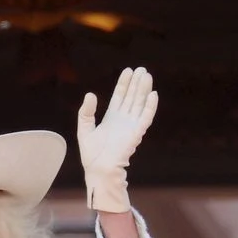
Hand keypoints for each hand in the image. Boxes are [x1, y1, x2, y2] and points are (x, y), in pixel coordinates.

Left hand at [76, 67, 157, 214]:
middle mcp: (123, 119)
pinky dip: (149, 106)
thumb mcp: (84, 129)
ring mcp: (131, 125)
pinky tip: (153, 94)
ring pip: (139, 103)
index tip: (128, 71)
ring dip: (144, 90)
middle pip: (131, 97)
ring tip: (147, 75)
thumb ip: (86, 112)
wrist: (99, 169)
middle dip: (136, 83)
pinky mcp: (136, 133)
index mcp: (111, 118)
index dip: (124, 84)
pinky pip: (145, 117)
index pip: (119, 96)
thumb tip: (90, 94)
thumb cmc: (92, 153)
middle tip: (141, 69)